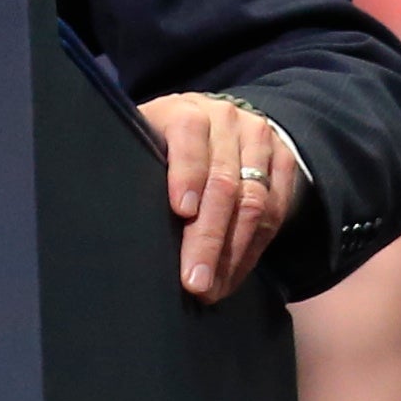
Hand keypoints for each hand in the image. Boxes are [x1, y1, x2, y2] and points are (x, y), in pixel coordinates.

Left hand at [142, 91, 298, 303]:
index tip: (182, 212)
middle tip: (195, 281)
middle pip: (223, 183)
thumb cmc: (163, 146)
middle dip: (209, 238)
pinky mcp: (284, 158)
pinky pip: (277, 210)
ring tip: (213, 289)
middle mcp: (226, 119)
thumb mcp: (144, 144)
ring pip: (255, 201)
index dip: (186, 174)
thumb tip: (117, 228)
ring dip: (233, 253)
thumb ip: (138, 170)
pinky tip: (232, 275)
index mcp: (184, 111)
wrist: (215, 122)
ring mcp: (259, 138)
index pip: (188, 136)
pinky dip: (254, 249)